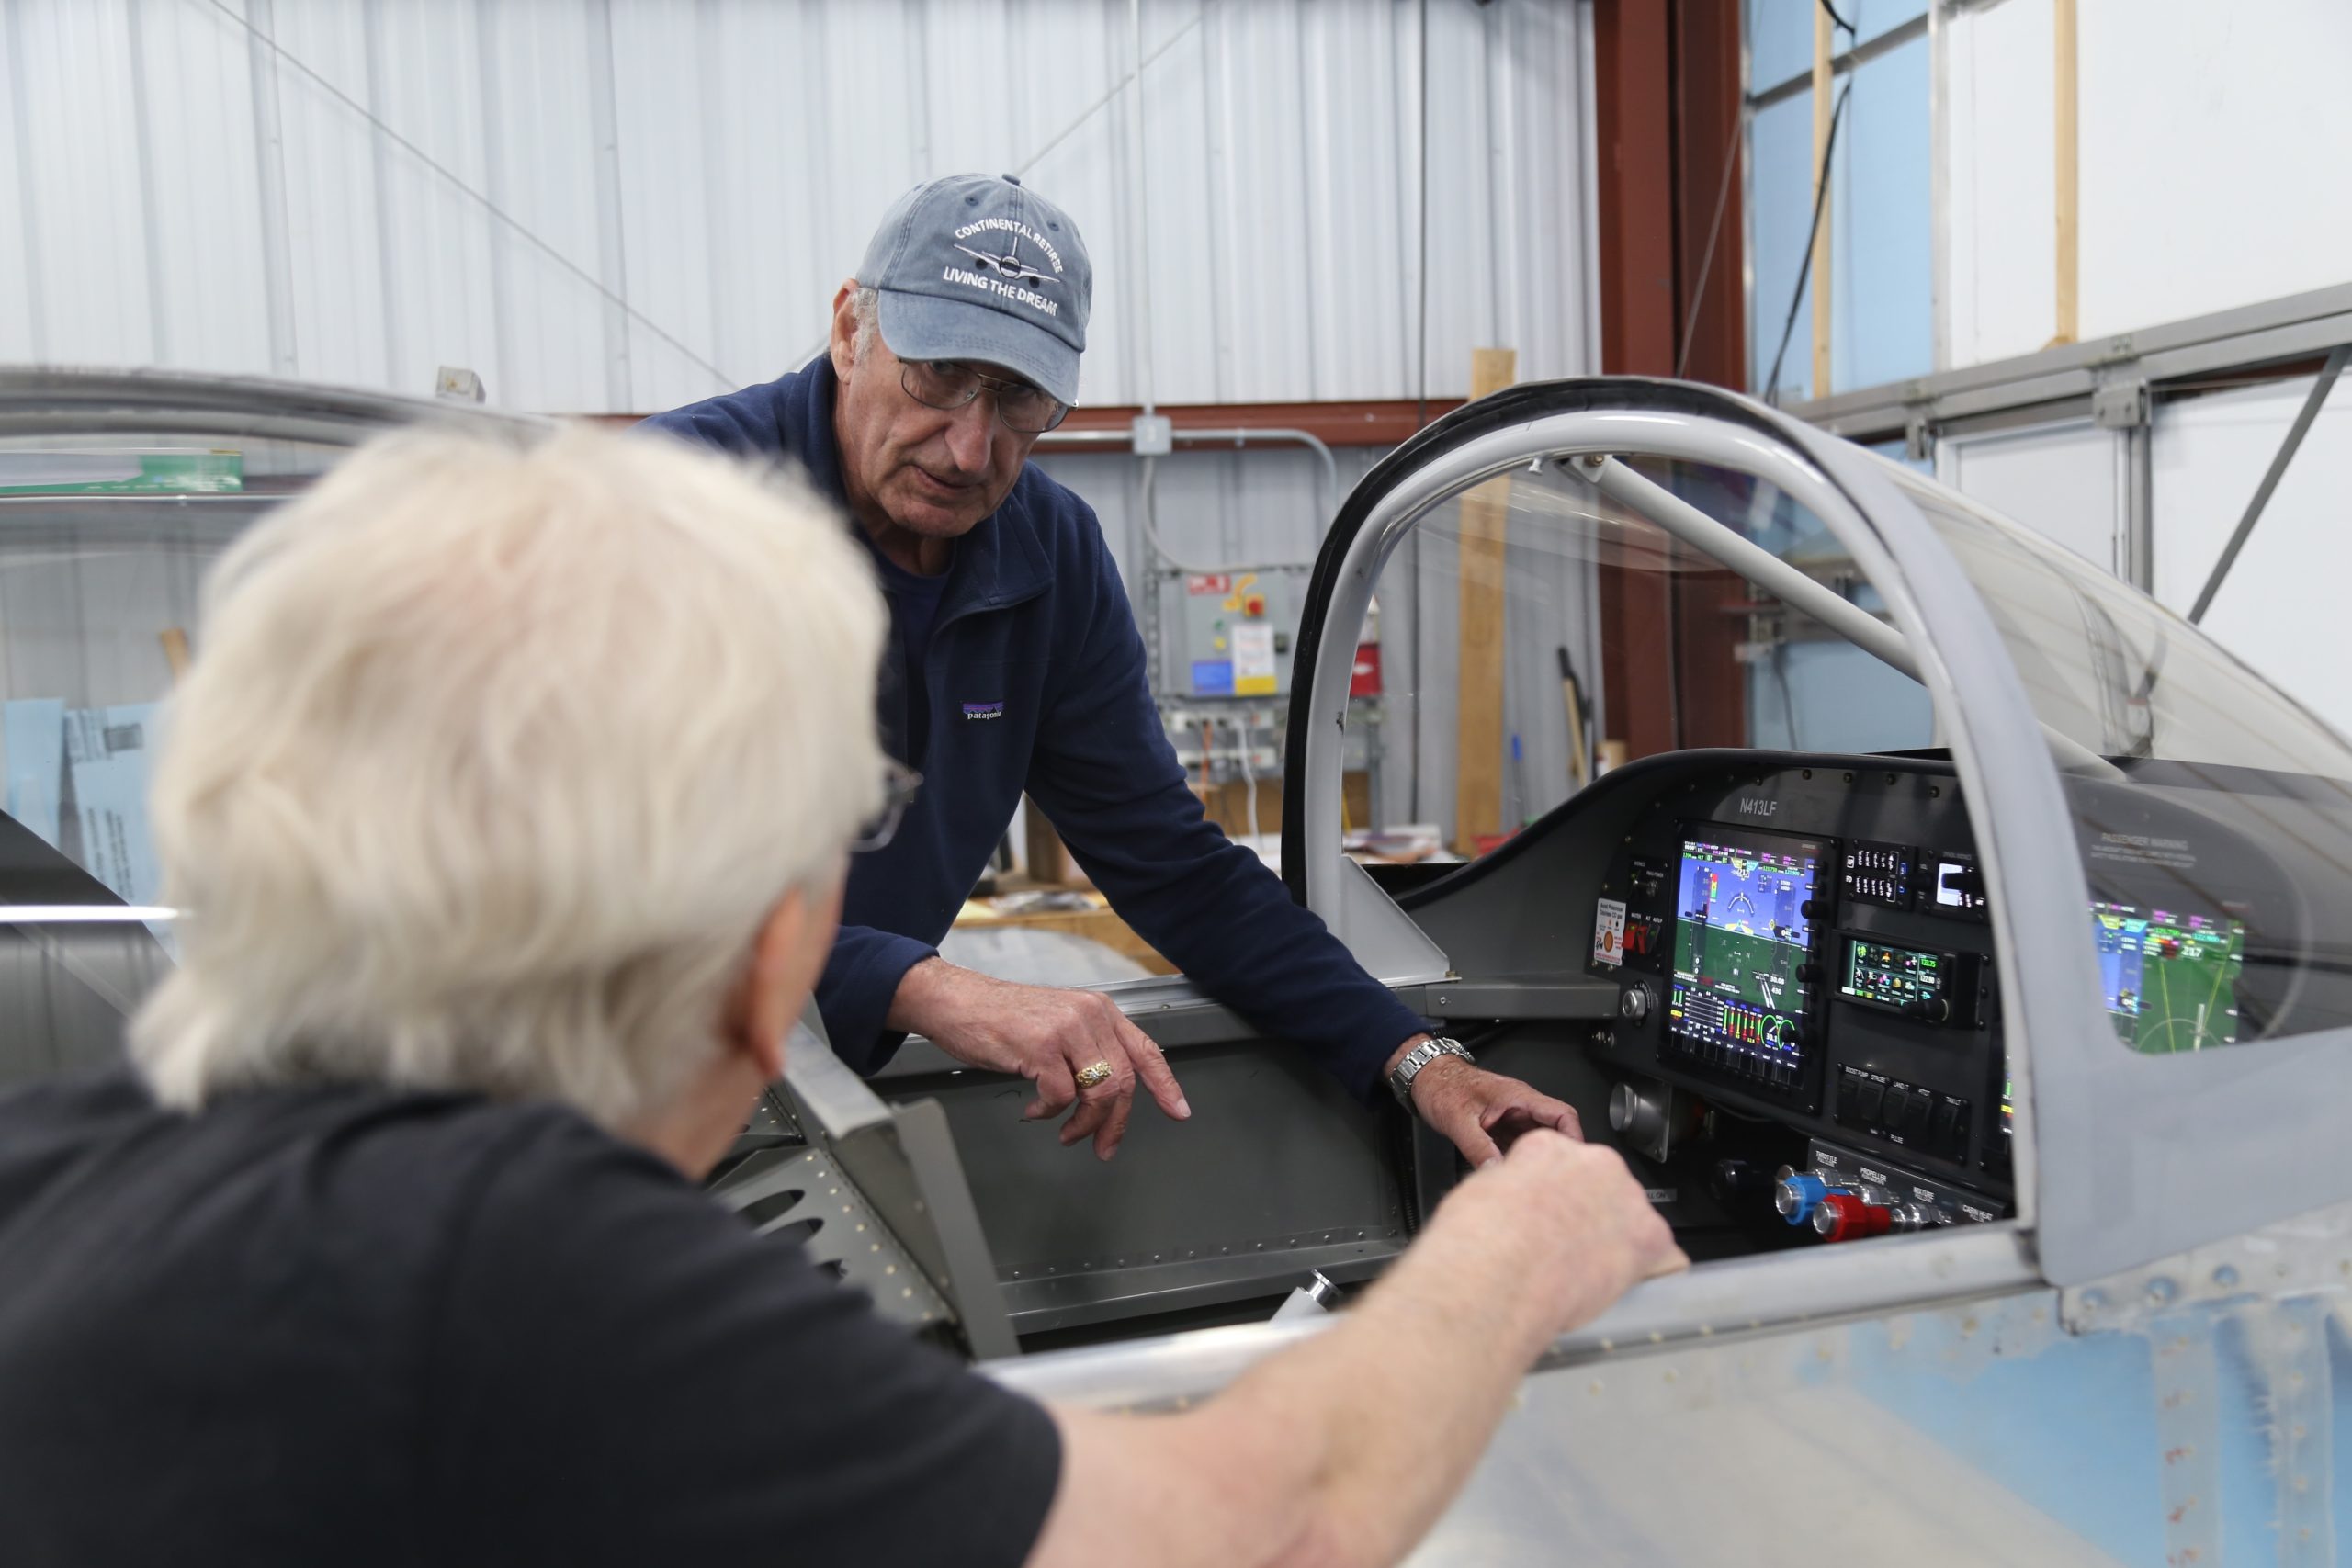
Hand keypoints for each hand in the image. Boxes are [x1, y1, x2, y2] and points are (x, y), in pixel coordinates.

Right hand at [888, 959, 1190, 1159]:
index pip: (1145, 1049)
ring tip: (1065, 1132)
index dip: (1165, 1084)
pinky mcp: (1041, 1047)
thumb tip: (1108, 1096)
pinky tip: (1035, 1110)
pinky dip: (1050, 1113)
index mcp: (1099, 1009)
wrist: (955, 1002)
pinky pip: (1061, 1098)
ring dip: (1083, 1124)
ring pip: (1099, 1092)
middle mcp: (1089, 1015)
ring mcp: (1066, 1029)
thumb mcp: (1057, 1023)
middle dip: (1115, 1123)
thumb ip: (1086, 1049)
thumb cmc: (1001, 1017)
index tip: (1179, 1111)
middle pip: (1123, 1081)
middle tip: (1103, 1146)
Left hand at [1388, 1037, 1581, 1166]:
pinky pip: (1516, 1147)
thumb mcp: (1459, 1121)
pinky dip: (1517, 1161)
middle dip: (1556, 1156)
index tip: (1576, 1161)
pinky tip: (1513, 1177)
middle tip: (1555, 1180)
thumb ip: (1479, 1149)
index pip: (1563, 1115)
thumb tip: (1498, 1172)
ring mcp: (1510, 1118)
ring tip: (1535, 1183)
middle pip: (1553, 1133)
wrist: (1425, 1079)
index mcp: (1518, 1098)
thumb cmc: (1442, 1087)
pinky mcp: (1499, 1128)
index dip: (1575, 1139)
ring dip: (1535, 1161)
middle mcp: (1519, 1107)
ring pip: (1534, 1143)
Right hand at [1445, 1132, 1689, 1337]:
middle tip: (1566, 1246)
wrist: (1496, 1280)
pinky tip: (1619, 1283)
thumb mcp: (1480, 1195)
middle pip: (1603, 1185)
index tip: (1549, 1216)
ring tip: (1584, 1271)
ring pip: (1631, 1218)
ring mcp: (1627, 1198)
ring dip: (1615, 1240)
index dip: (1554, 1195)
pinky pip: (1662, 1253)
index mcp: (1549, 1147)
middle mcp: (1595, 1163)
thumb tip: (1510, 1197)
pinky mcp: (1649, 1237)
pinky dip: (1646, 1269)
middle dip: (1590, 1213)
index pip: (1563, 1163)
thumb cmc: (1480, 1245)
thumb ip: (1509, 1188)